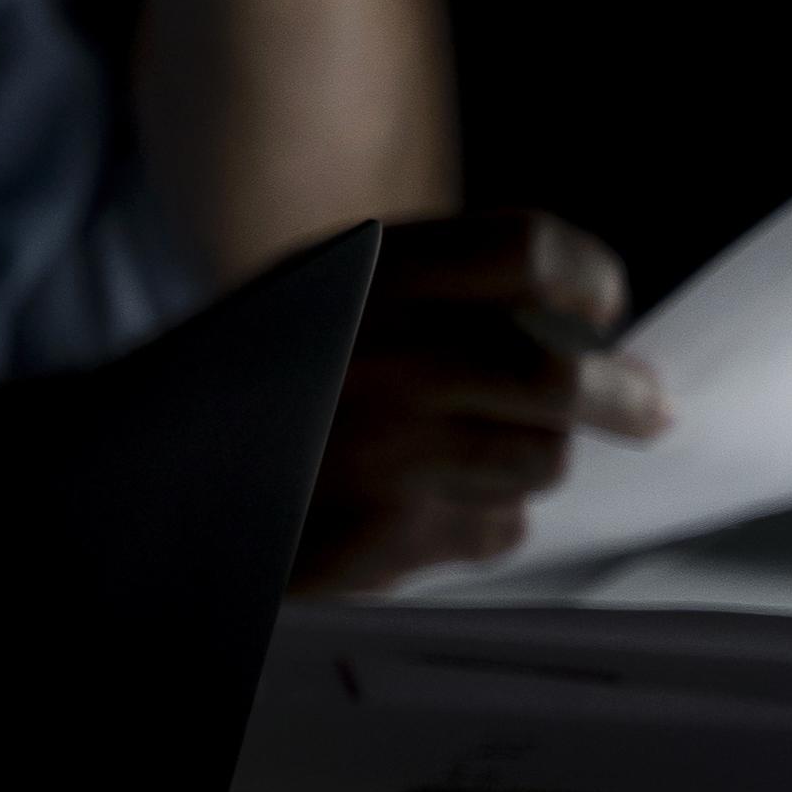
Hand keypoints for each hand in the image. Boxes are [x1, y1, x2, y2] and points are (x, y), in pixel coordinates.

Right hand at [291, 210, 670, 591]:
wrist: (145, 474)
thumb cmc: (255, 378)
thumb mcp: (328, 291)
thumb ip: (442, 293)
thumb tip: (589, 331)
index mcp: (371, 274)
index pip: (534, 255)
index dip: (587, 282)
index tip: (600, 306)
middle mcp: (389, 357)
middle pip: (560, 376)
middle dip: (623, 397)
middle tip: (647, 407)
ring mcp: (392, 454)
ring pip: (539, 460)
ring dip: (530, 460)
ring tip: (478, 456)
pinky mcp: (391, 536)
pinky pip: (496, 528)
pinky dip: (479, 522)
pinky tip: (420, 506)